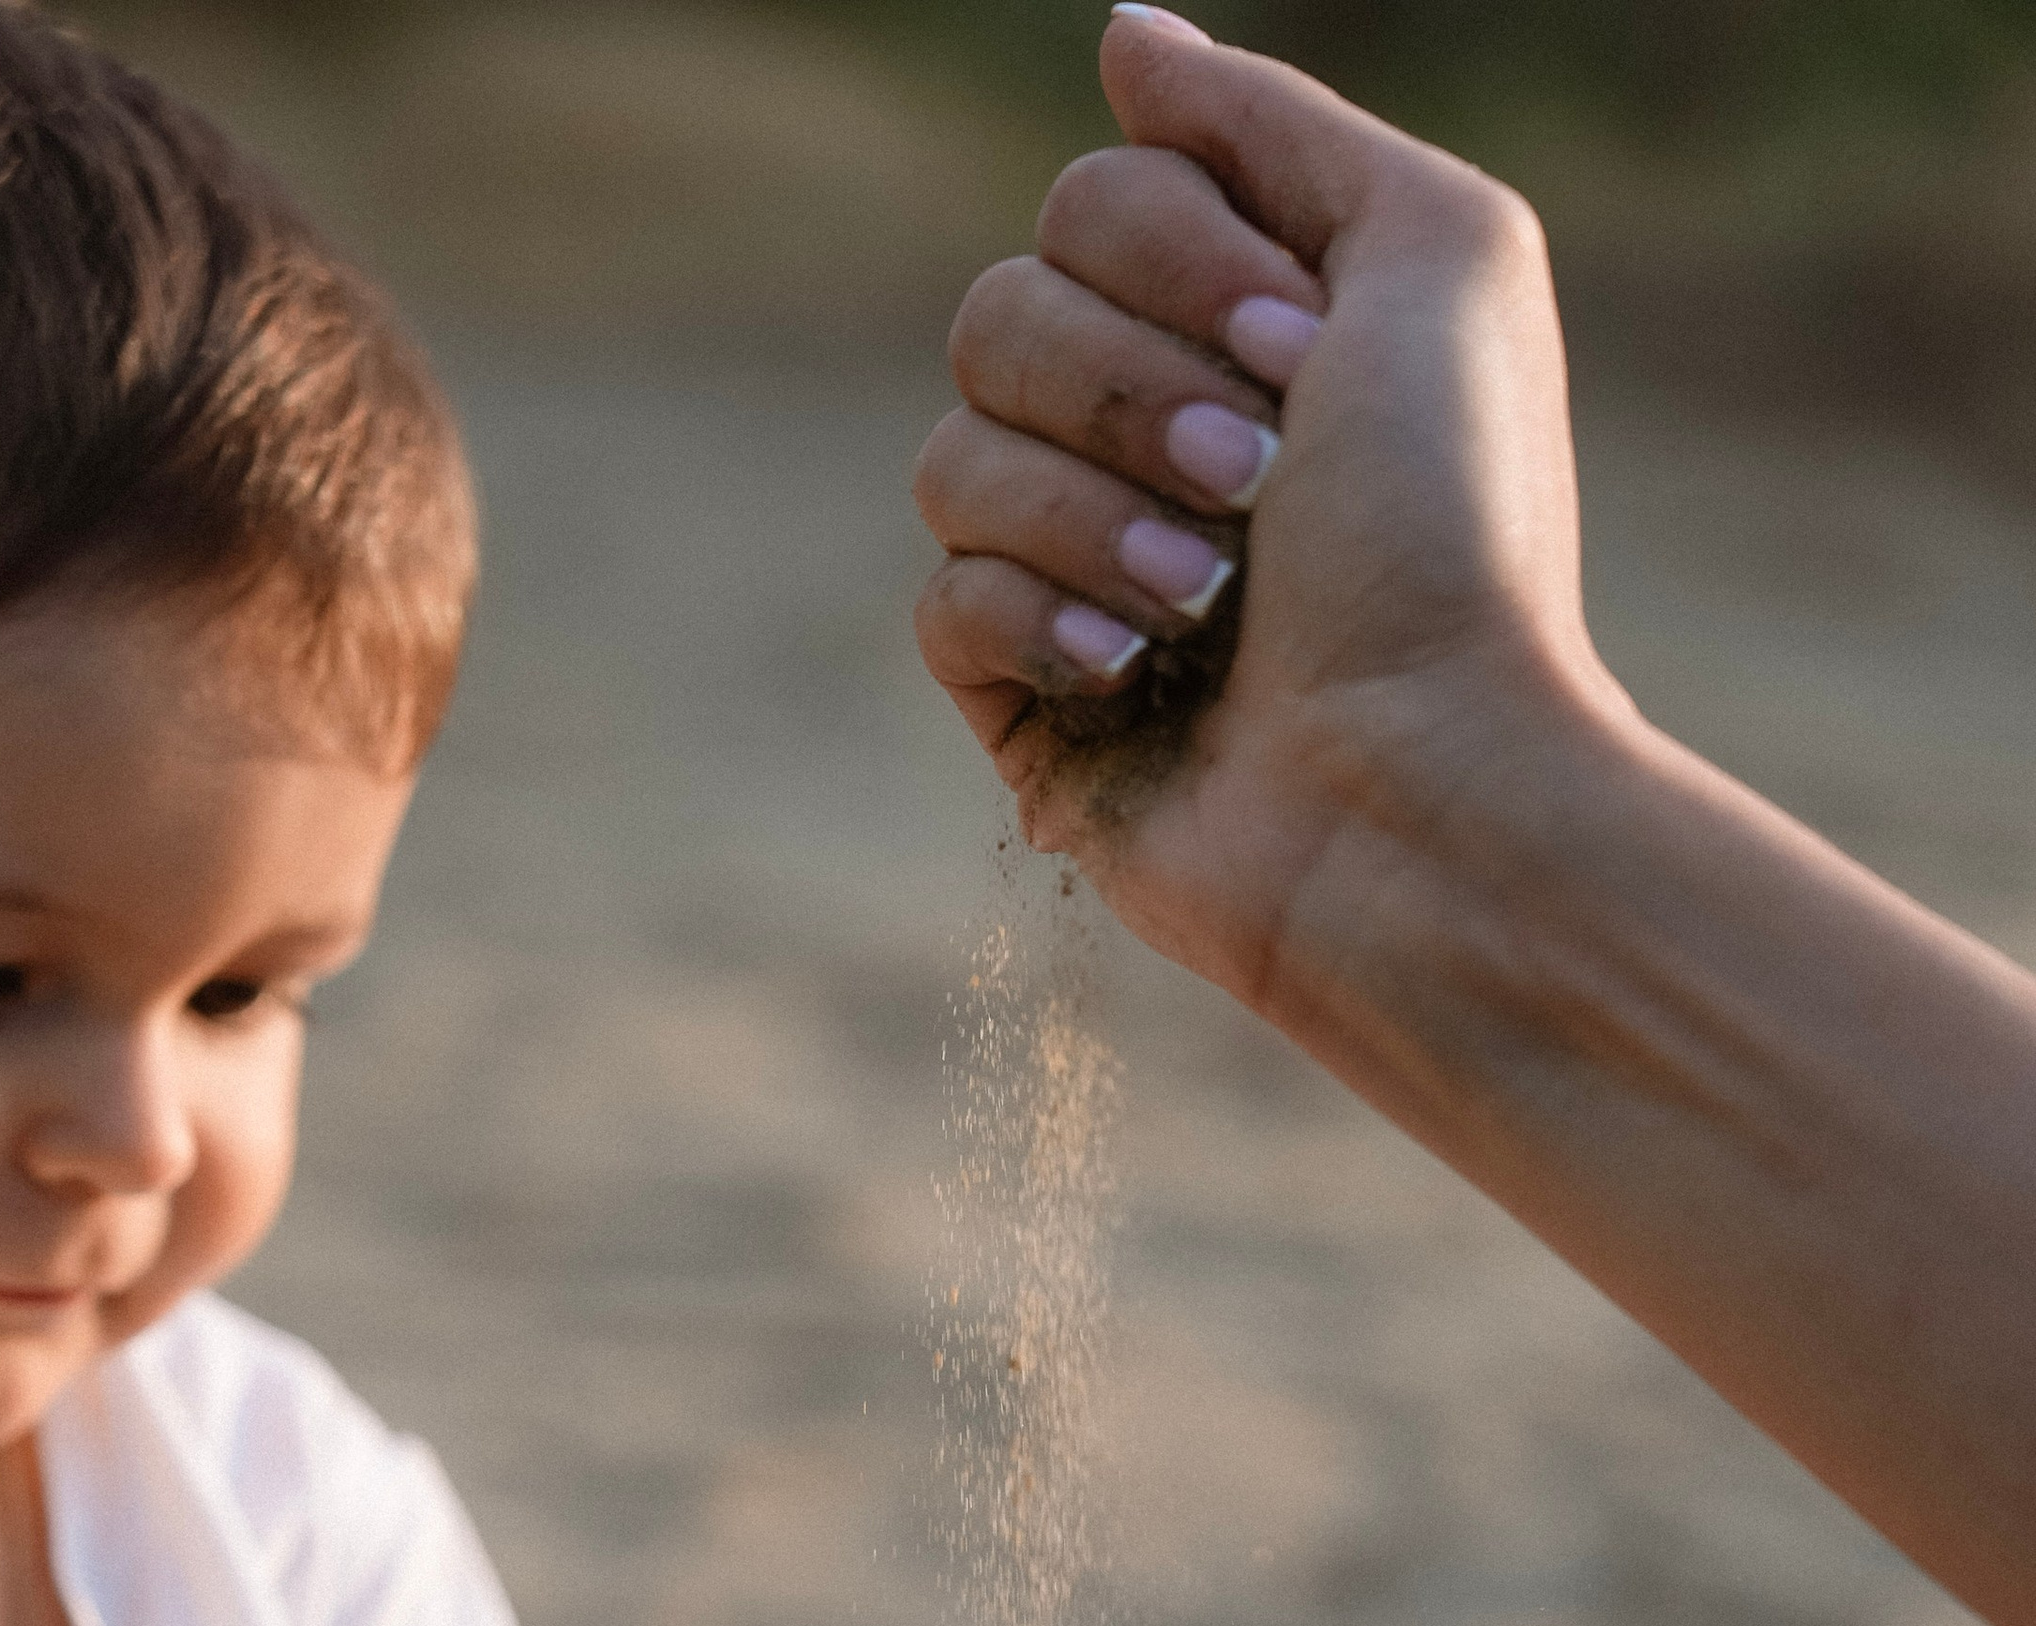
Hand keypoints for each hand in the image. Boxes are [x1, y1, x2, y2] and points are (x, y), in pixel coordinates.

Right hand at [912, 9, 1613, 1002]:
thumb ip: (1274, 125)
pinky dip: (1044, 623)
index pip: (1095, 199)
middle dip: (1133, 392)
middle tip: (1259, 482)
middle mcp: (1146, 435)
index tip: (1300, 350)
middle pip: (1003, 310)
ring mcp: (1075, 570)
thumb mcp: (1434, 254)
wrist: (1422, 780)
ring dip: (1097, 516)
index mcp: (1237, 326)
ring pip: (954, 453)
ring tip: (1211, 602)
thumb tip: (1124, 38)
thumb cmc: (1455, 536)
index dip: (1181, 260)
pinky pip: (942, 598)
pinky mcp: (1023, 701)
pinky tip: (1142, 681)